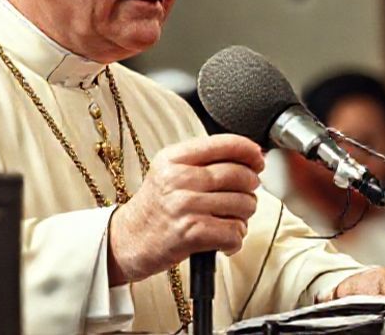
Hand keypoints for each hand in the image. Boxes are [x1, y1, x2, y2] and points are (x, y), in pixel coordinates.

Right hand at [107, 134, 263, 284]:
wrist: (126, 241)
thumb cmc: (155, 208)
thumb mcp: (169, 172)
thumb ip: (203, 162)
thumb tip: (252, 156)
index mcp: (174, 158)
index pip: (224, 144)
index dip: (249, 151)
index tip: (258, 160)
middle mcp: (179, 178)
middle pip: (240, 175)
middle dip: (250, 189)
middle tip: (241, 199)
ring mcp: (185, 205)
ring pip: (243, 205)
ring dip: (243, 217)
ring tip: (227, 222)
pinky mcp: (191, 232)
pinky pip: (234, 231)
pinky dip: (235, 239)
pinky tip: (222, 241)